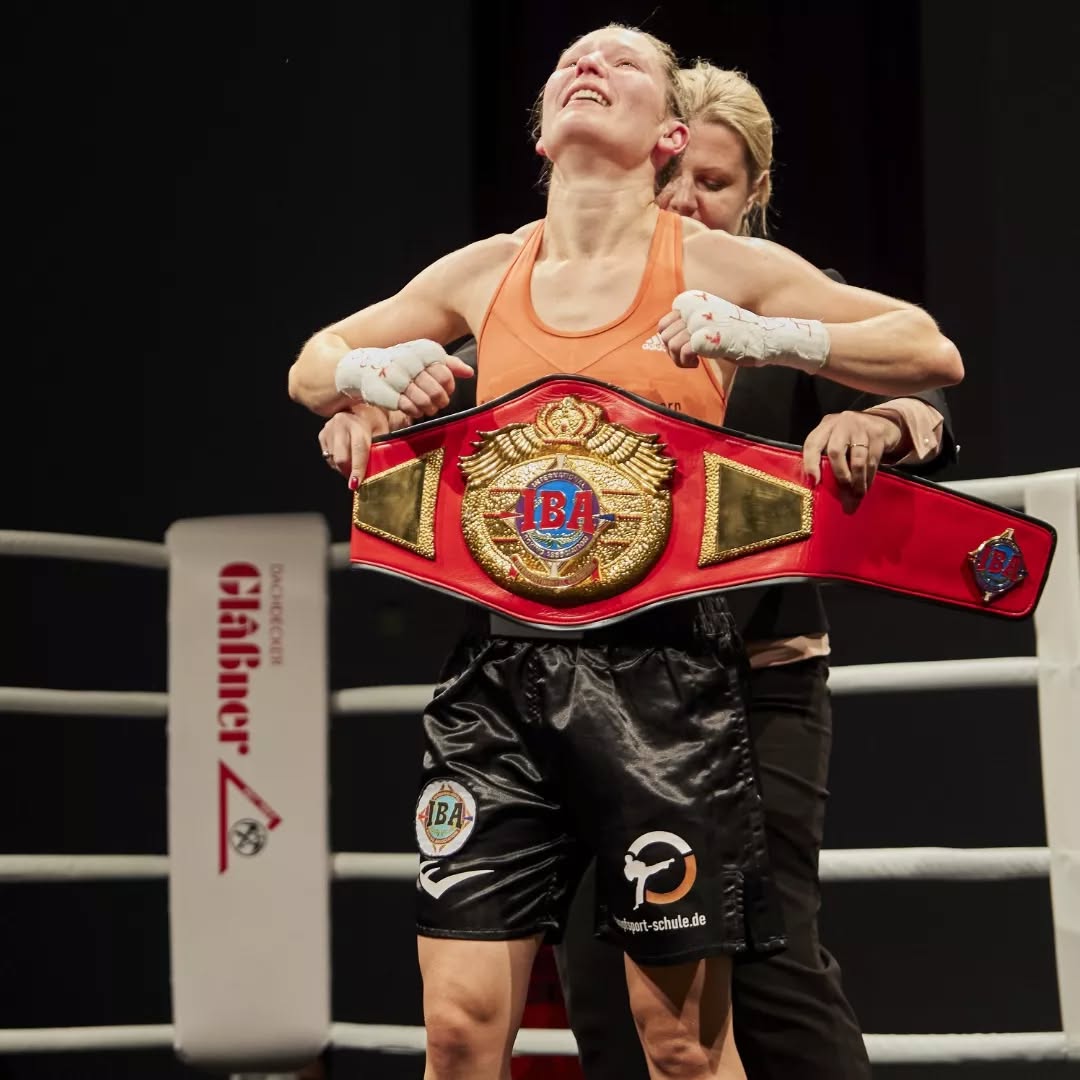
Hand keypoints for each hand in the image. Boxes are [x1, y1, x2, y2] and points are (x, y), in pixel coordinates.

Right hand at [317, 407, 392, 488]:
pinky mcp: (322, 434)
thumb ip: (382, 448)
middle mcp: (340, 425)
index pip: (358, 450)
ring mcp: (329, 429)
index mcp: (358, 424)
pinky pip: (327, 456)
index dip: (358, 469)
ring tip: (353, 465)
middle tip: (357, 478)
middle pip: (341, 458)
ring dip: (343, 467)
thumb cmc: (373, 420)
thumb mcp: (383, 430)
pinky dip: (336, 462)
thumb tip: (384, 468)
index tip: (356, 483)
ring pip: (333, 459)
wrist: (358, 405)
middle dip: (349, 472)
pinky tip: (346, 455)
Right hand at [335, 339, 473, 419]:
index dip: (448, 386)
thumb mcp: (424, 358)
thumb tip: (469, 372)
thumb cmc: (401, 364)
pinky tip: (414, 409)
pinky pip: (410, 409)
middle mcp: (409, 363)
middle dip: (441, 401)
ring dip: (429, 408)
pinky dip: (416, 412)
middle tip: (437, 402)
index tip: (444, 388)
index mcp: (421, 351)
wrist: (364, 367)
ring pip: (426, 402)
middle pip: (438, 391)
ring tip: (426, 407)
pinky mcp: (387, 393)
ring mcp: (397, 378)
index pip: (445, 375)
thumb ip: (448, 364)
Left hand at [661, 291, 829, 372]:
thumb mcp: (709, 320)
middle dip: (673, 352)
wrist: (764, 338)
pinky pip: (682, 352)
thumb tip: (665, 337)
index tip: (686, 348)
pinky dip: (687, 363)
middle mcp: (693, 306)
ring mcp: (697, 320)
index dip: (671, 340)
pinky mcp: (702, 337)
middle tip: (690, 358)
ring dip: (679, 359)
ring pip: (670, 344)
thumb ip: (688, 323)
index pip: (664, 324)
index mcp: (693, 299)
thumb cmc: (737, 334)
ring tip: (695, 362)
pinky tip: (699, 363)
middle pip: (664, 335)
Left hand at [802, 410, 902, 510]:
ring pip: (857, 460)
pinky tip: (866, 486)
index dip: (811, 463)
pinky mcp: (878, 433)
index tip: (814, 482)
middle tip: (843, 495)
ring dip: (857, 482)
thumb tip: (820, 489)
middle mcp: (841, 424)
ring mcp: (860, 427)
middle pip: (835, 452)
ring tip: (857, 496)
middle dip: (840, 476)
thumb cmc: (852, 438)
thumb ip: (827, 458)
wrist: (883, 422)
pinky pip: (872, 461)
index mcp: (825, 427)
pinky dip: (869, 477)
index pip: (812, 443)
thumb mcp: (836, 441)